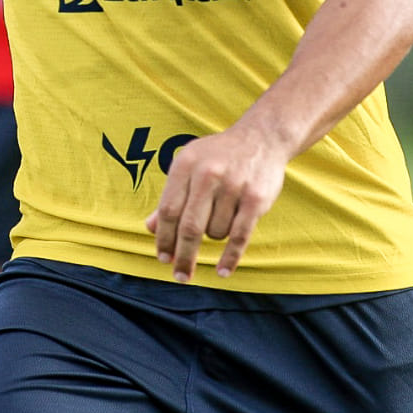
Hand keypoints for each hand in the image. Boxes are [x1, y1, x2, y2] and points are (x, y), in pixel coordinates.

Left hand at [146, 124, 286, 282]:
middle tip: (180, 275)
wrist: (262, 137)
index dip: (163, 238)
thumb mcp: (189, 166)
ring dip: (214, 236)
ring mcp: (233, 186)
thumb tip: (150, 228)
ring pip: (215, 232)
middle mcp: (207, 174)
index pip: (168, 210)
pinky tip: (223, 271)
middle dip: (182, 256)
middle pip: (189, 226)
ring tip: (221, 218)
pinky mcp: (256, 199)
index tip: (162, 258)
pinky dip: (230, 258)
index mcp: (185, 164)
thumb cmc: (218, 155)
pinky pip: (239, 236)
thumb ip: (171, 196)